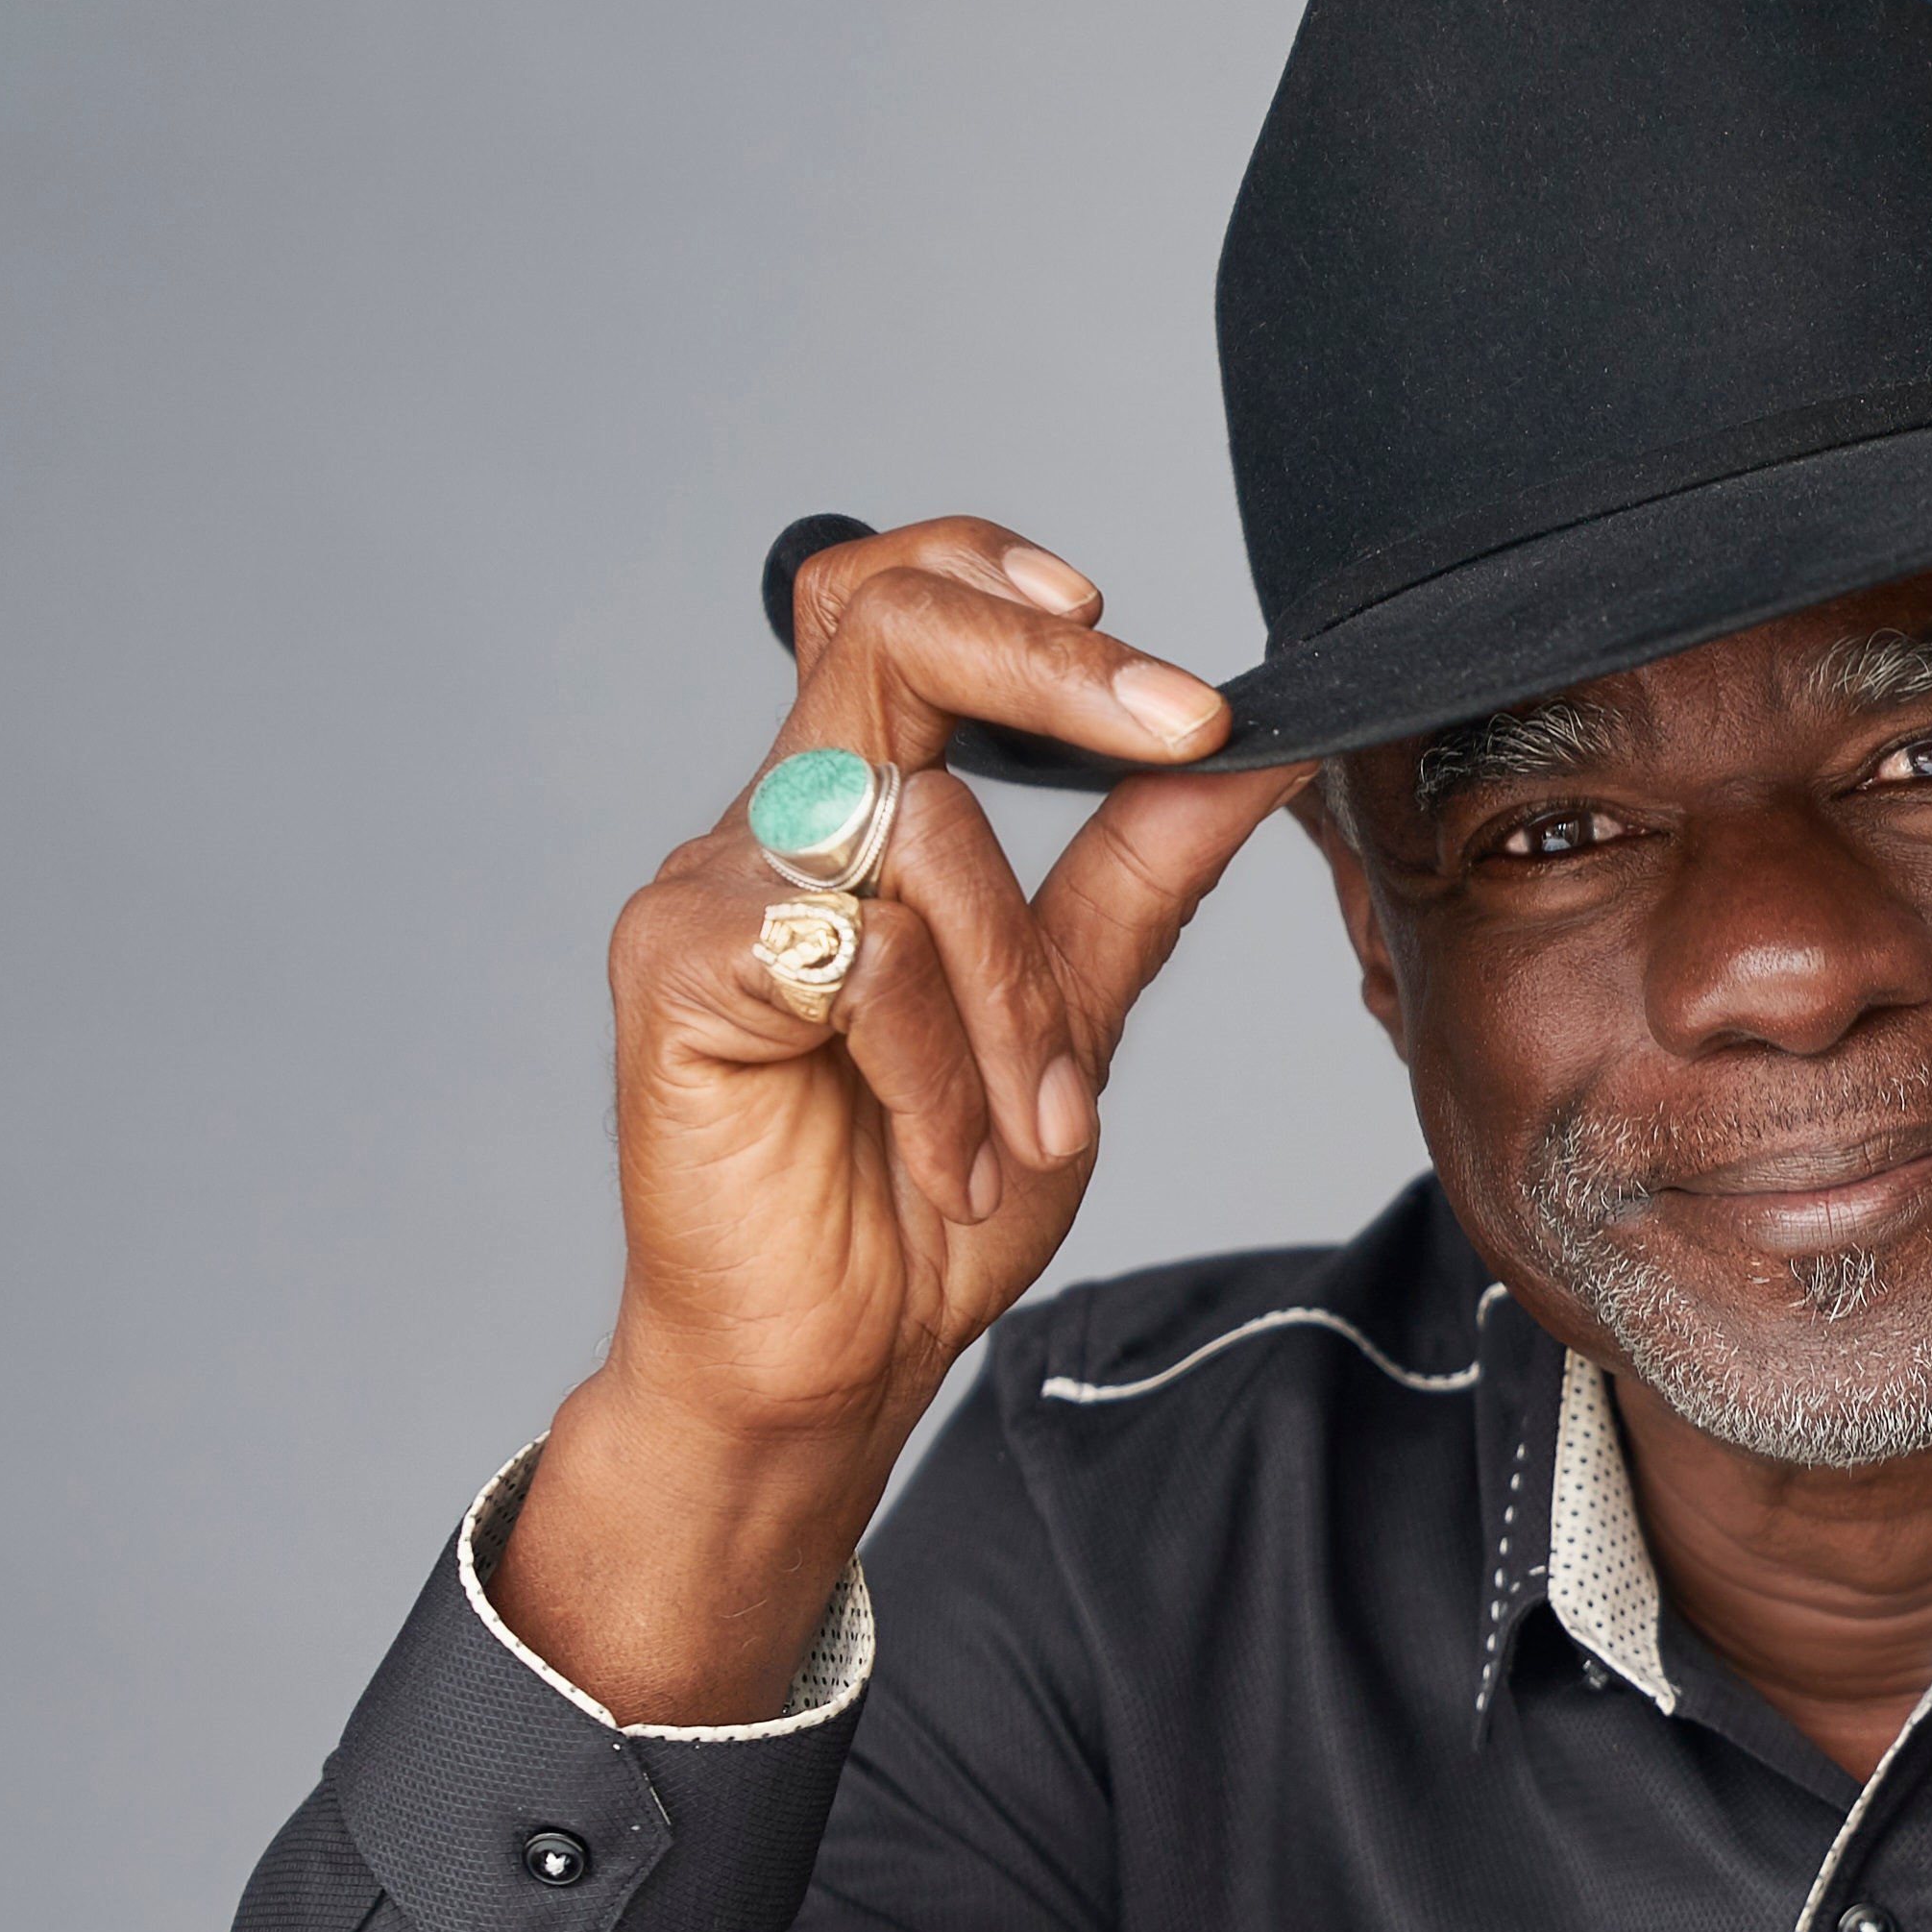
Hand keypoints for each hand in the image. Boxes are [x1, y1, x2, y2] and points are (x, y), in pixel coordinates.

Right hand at [500, 518, 1303, 1717]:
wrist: (831, 1358)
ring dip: (1022, 995)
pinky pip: (863, 957)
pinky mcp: (678, 972)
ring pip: (922, 830)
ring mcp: (713, 887)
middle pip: (888, 632)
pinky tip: (948, 1156)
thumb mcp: (1076, 1016)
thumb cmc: (928, 1195)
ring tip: (1035, 1125)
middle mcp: (774, 821)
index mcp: (857, 808)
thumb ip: (1141, 874)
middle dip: (1057, 667)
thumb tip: (1253, 750)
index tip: (1141, 638)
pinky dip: (940, 1066)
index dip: (993, 573)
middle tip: (1187, 725)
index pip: (892, 602)